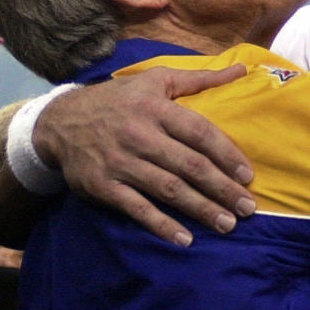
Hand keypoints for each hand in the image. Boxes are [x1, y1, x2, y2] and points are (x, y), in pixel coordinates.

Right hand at [33, 65, 254, 245]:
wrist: (61, 121)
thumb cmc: (121, 99)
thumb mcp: (157, 79)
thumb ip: (201, 78)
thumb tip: (242, 71)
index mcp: (156, 108)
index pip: (200, 132)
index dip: (226, 154)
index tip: (248, 175)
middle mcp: (140, 135)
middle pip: (188, 165)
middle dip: (221, 188)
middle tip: (246, 208)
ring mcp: (121, 163)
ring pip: (168, 189)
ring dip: (200, 209)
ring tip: (227, 224)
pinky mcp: (103, 186)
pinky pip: (137, 209)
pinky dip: (161, 225)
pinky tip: (185, 238)